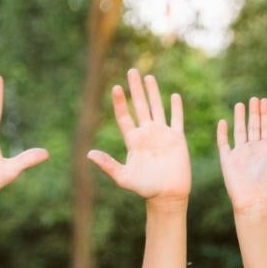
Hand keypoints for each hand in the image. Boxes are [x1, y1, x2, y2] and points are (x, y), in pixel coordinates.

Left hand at [87, 69, 190, 204]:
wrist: (167, 196)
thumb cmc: (145, 188)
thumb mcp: (123, 177)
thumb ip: (108, 164)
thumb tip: (89, 154)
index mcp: (133, 140)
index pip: (124, 116)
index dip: (120, 102)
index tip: (115, 87)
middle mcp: (146, 133)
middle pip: (139, 106)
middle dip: (135, 88)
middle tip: (131, 71)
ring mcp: (162, 134)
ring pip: (156, 108)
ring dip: (153, 92)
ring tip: (148, 76)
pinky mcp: (177, 139)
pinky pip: (177, 119)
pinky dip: (176, 108)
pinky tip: (174, 95)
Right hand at [218, 97, 266, 214]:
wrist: (255, 200)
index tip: (266, 101)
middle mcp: (255, 150)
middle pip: (255, 127)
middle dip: (255, 113)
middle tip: (255, 98)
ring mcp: (241, 154)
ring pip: (240, 131)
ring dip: (240, 118)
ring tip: (240, 104)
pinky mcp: (228, 160)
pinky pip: (224, 143)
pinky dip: (222, 132)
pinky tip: (222, 122)